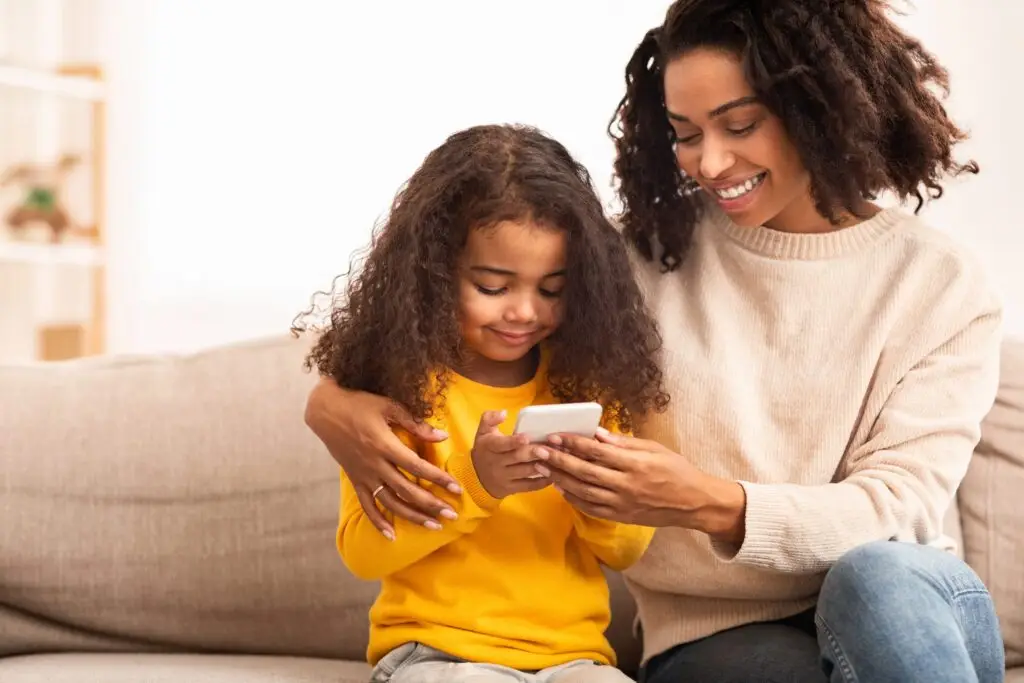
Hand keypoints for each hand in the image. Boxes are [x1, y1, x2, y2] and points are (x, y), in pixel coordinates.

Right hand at [304, 377, 458, 536]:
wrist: (325, 411)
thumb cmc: (360, 404)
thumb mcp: (388, 407)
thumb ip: (415, 424)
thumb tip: (442, 436)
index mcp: (384, 444)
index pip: (416, 466)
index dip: (438, 478)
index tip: (456, 488)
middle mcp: (374, 464)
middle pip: (406, 489)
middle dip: (431, 504)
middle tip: (452, 515)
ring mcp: (363, 474)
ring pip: (389, 502)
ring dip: (412, 516)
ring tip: (433, 526)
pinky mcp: (354, 479)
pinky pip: (366, 505)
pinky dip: (377, 522)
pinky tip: (391, 536)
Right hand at [471, 410, 550, 498]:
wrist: (477, 478)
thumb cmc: (485, 450)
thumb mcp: (482, 432)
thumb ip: (490, 418)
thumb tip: (504, 413)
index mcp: (489, 446)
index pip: (501, 444)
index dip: (514, 441)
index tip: (527, 438)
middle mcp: (496, 463)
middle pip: (517, 457)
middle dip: (534, 453)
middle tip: (549, 448)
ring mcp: (504, 477)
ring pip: (525, 472)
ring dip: (542, 466)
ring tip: (556, 458)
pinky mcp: (512, 489)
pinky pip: (529, 486)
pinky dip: (542, 481)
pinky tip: (553, 474)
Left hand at [536, 428, 746, 539]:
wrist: (692, 503)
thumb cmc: (676, 470)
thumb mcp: (654, 449)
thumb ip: (624, 443)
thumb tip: (598, 434)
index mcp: (635, 464)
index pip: (596, 451)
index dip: (573, 443)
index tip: (555, 436)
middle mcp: (626, 485)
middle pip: (584, 471)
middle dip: (559, 460)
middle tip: (539, 451)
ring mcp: (622, 503)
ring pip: (584, 491)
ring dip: (561, 480)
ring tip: (544, 469)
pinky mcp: (621, 516)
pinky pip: (592, 509)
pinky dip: (575, 499)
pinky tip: (562, 490)